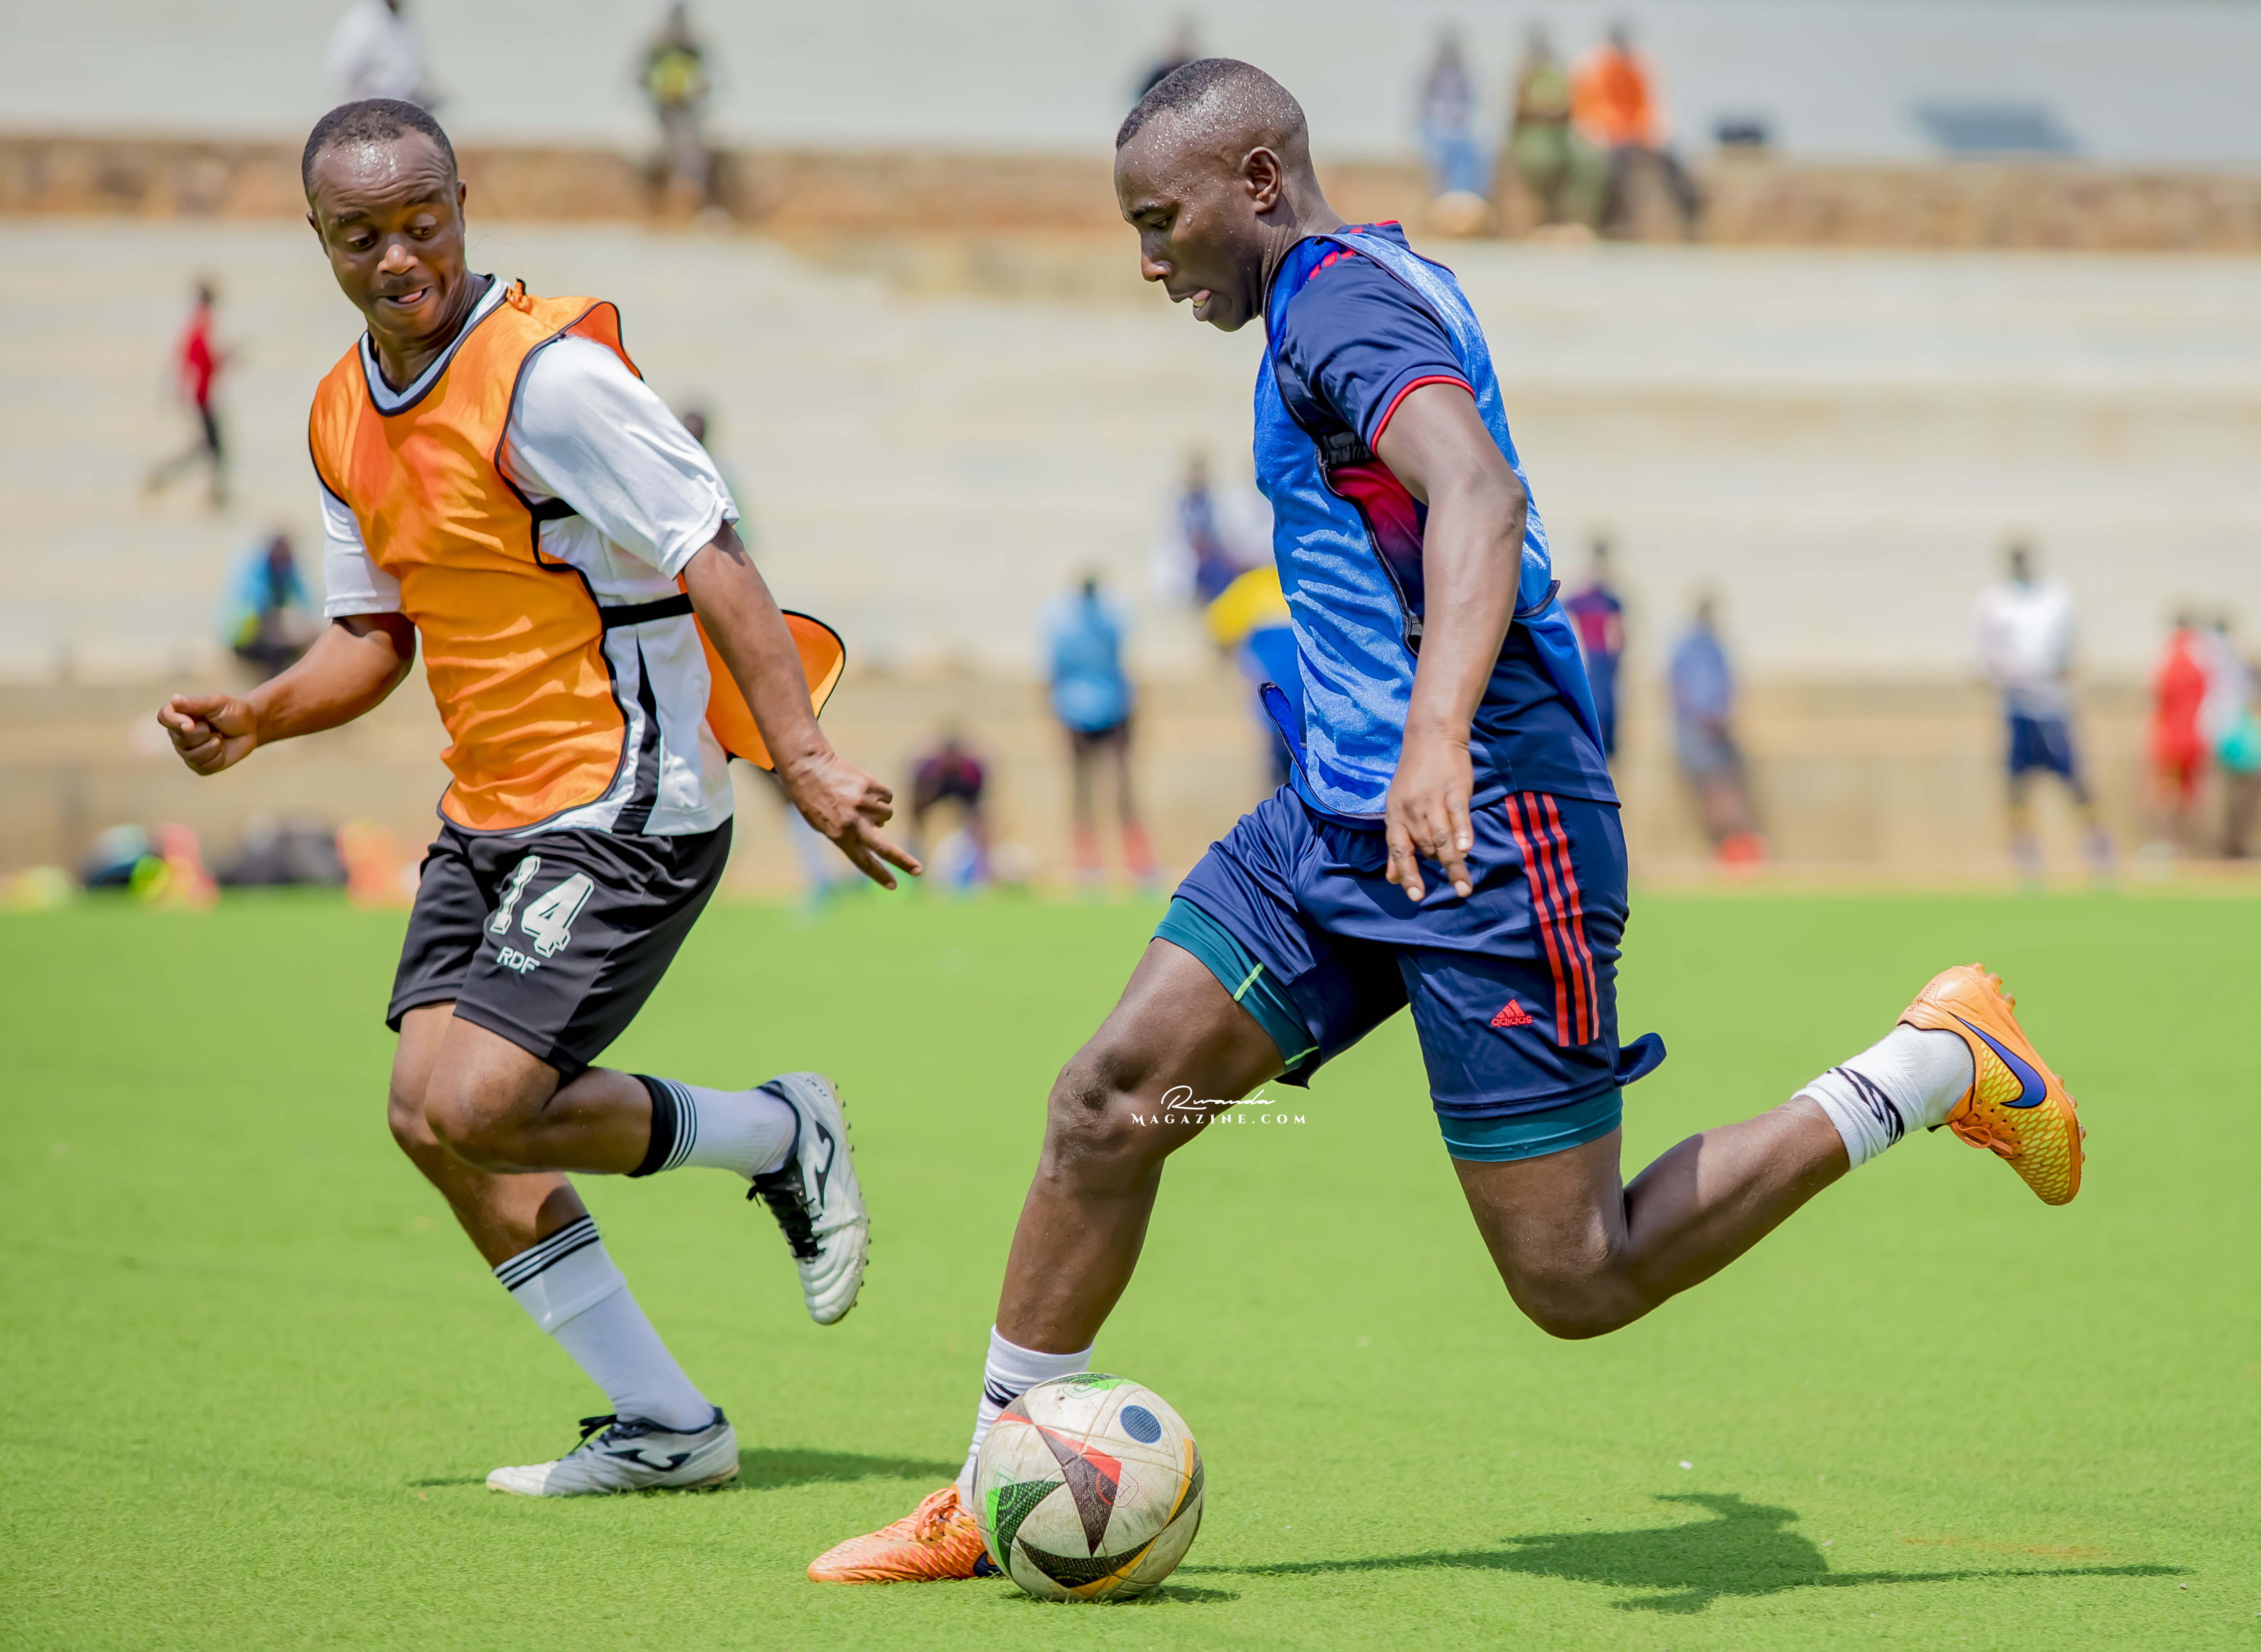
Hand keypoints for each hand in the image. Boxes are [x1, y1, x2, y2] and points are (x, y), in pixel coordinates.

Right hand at [158, 693, 258, 775]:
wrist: (250, 727)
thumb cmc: (232, 712)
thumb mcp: (217, 702)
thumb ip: (196, 703)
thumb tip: (174, 699)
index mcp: (180, 715)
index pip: (164, 717)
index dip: (174, 721)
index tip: (190, 724)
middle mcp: (179, 735)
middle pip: (180, 739)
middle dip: (203, 733)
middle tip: (214, 728)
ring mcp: (188, 752)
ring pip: (192, 755)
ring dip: (212, 745)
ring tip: (219, 737)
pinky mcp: (200, 766)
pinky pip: (204, 766)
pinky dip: (218, 757)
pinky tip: (221, 749)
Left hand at [780, 750, 923, 890]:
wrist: (808, 767)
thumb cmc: (813, 799)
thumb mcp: (824, 824)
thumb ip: (850, 832)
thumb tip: (879, 829)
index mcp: (839, 836)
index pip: (863, 862)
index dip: (879, 875)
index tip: (893, 886)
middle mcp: (854, 822)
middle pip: (885, 848)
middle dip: (903, 862)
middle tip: (918, 871)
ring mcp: (864, 804)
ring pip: (888, 815)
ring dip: (878, 810)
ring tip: (857, 800)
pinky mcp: (871, 787)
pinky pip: (887, 796)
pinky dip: (879, 795)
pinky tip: (862, 789)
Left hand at [1384, 730, 1474, 904]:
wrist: (1431, 738)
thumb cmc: (1415, 777)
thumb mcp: (1399, 808)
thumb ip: (1398, 844)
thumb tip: (1391, 879)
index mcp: (1396, 815)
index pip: (1398, 849)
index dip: (1406, 873)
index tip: (1416, 896)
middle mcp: (1411, 810)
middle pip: (1424, 847)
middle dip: (1439, 867)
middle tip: (1458, 886)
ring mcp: (1433, 800)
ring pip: (1441, 838)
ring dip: (1453, 864)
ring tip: (1464, 887)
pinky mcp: (1454, 790)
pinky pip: (1457, 816)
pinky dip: (1462, 833)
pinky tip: (1467, 850)